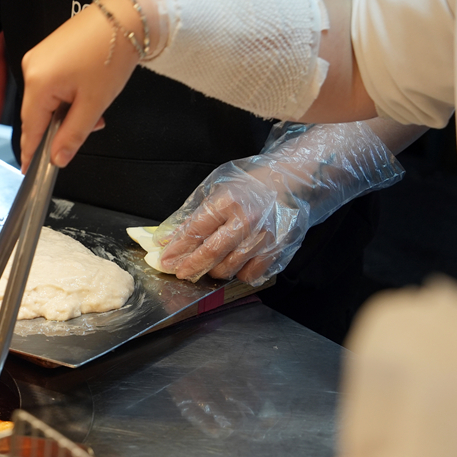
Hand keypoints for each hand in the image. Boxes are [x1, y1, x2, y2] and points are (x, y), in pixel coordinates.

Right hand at [19, 0, 144, 171]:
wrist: (126, 16)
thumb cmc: (111, 53)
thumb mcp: (94, 104)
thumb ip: (72, 135)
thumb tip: (58, 158)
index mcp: (38, 83)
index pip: (31, 128)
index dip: (32, 152)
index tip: (30, 170)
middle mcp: (31, 68)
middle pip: (38, 114)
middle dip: (61, 127)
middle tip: (90, 127)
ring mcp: (38, 57)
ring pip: (47, 99)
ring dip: (67, 110)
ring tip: (96, 106)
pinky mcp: (48, 51)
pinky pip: (51, 84)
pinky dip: (67, 95)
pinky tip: (87, 92)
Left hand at [156, 161, 309, 284]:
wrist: (292, 182)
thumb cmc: (250, 184)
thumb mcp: (215, 189)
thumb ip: (191, 215)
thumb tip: (167, 238)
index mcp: (228, 201)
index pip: (195, 231)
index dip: (177, 248)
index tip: (165, 259)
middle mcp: (248, 221)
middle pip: (211, 254)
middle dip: (190, 266)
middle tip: (179, 272)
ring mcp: (264, 238)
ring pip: (229, 268)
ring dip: (212, 271)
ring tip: (207, 264)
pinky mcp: (277, 251)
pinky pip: (250, 274)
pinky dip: (237, 273)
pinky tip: (232, 263)